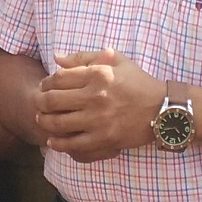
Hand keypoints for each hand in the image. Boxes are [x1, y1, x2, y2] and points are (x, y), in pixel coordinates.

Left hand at [35, 50, 167, 163]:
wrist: (163, 109)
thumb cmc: (139, 83)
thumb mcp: (116, 61)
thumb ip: (85, 58)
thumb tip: (56, 58)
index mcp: (98, 75)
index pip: (58, 78)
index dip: (46, 82)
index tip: (44, 86)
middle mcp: (95, 96)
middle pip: (52, 100)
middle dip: (40, 102)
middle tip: (38, 104)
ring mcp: (98, 119)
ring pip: (58, 123)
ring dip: (44, 122)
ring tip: (42, 120)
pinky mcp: (104, 138)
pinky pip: (72, 144)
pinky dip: (58, 144)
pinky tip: (53, 141)